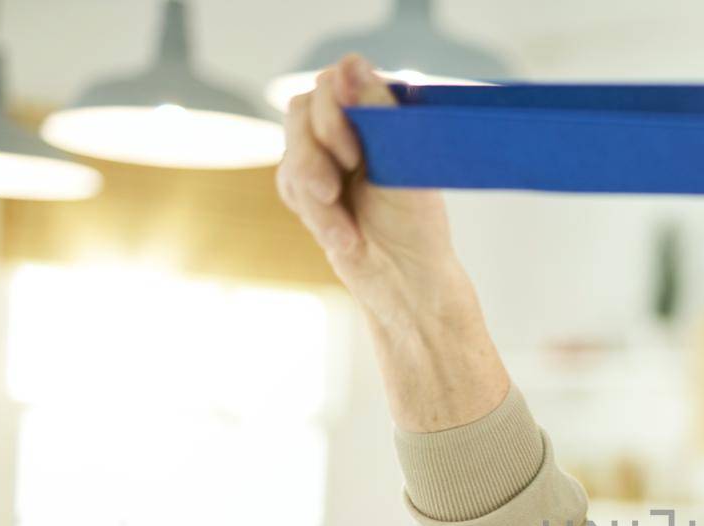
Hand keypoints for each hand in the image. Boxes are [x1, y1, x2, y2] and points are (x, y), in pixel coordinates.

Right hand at [275, 54, 462, 325]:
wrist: (403, 285)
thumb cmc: (417, 228)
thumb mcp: (402, 168)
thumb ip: (376, 113)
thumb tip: (349, 63)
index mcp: (385, 114)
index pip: (337, 80)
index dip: (333, 110)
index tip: (351, 154)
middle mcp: (354, 126)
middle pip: (303, 108)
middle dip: (314, 155)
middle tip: (333, 192)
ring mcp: (327, 153)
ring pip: (291, 149)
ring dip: (314, 197)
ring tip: (346, 233)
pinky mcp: (308, 184)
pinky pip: (287, 183)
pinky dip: (313, 215)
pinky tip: (341, 237)